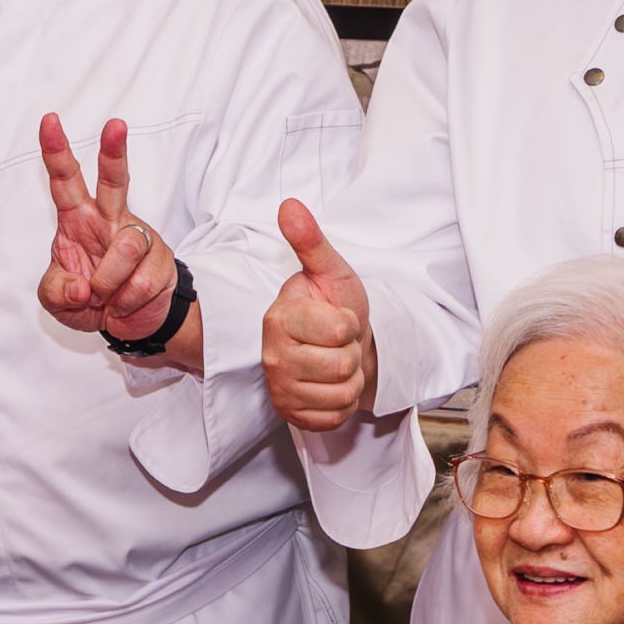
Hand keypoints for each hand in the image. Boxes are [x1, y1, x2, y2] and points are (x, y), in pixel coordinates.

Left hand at [37, 116, 181, 340]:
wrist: (129, 323)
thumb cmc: (88, 300)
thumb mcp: (57, 301)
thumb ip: (56, 292)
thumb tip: (80, 286)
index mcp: (77, 219)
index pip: (65, 179)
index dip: (56, 151)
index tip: (49, 121)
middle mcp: (109, 220)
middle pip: (114, 180)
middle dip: (114, 152)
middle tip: (115, 124)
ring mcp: (138, 237)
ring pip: (126, 248)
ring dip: (109, 283)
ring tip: (105, 297)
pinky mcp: (161, 260)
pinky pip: (141, 282)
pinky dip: (125, 302)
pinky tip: (124, 303)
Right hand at [262, 199, 376, 431]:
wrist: (339, 345)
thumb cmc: (334, 305)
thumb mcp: (331, 270)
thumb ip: (310, 241)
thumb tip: (290, 205)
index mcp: (279, 317)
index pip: (340, 330)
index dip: (350, 324)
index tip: (338, 317)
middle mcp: (272, 355)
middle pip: (343, 365)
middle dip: (352, 353)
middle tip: (338, 342)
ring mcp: (280, 387)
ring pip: (342, 394)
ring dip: (350, 379)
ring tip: (335, 361)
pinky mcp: (290, 413)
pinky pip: (334, 417)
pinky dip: (341, 404)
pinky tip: (330, 384)